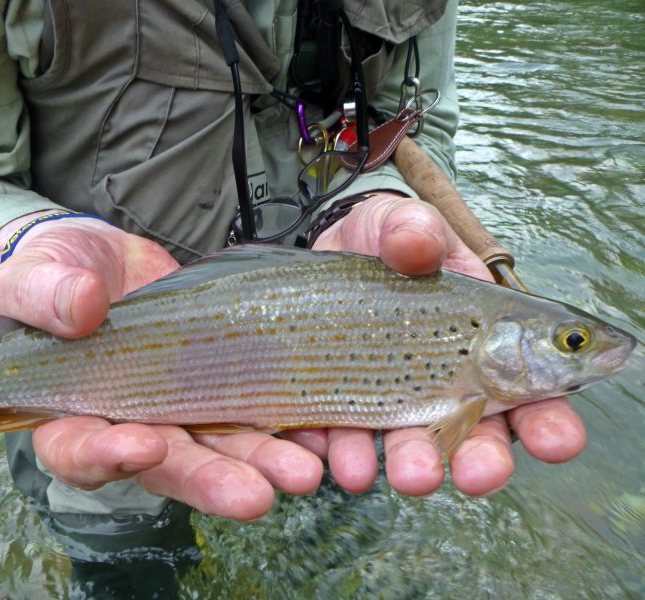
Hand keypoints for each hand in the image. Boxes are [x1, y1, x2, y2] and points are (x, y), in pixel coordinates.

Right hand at [0, 214, 323, 519]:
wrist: (105, 261)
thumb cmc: (55, 273)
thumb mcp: (34, 275)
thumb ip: (44, 293)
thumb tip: (83, 307)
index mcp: (70, 411)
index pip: (78, 449)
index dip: (107, 457)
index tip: (143, 445)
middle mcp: (131, 423)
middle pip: (168, 464)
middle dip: (211, 479)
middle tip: (254, 494)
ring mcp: (182, 408)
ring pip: (222, 446)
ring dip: (263, 461)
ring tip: (304, 470)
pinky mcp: (222, 384)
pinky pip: (257, 409)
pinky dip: (291, 423)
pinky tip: (324, 430)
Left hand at [295, 192, 585, 496]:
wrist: (329, 254)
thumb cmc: (387, 241)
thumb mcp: (402, 224)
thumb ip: (414, 229)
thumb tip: (415, 242)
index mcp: (488, 342)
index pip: (534, 390)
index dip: (549, 420)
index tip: (555, 440)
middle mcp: (447, 382)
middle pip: (476, 434)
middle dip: (482, 460)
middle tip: (480, 474)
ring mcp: (393, 399)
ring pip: (412, 447)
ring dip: (415, 466)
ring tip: (412, 476)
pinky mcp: (342, 405)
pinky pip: (346, 442)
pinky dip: (347, 458)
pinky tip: (346, 465)